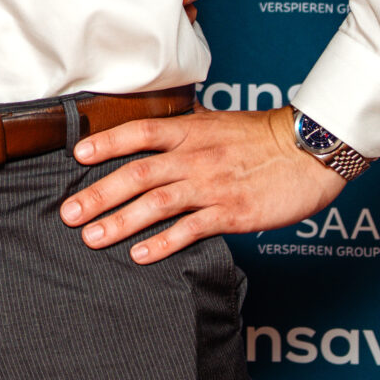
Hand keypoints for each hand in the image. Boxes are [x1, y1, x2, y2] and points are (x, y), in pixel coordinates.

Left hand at [60, 106, 345, 265]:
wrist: (311, 150)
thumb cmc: (265, 138)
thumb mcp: (218, 124)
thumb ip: (184, 131)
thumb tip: (151, 137)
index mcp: (191, 131)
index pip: (140, 132)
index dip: (107, 142)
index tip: (77, 155)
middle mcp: (196, 156)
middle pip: (137, 173)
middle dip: (98, 194)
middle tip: (69, 213)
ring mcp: (213, 185)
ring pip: (157, 203)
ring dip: (121, 221)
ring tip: (93, 238)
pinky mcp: (232, 212)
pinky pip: (191, 229)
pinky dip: (163, 243)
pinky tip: (140, 255)